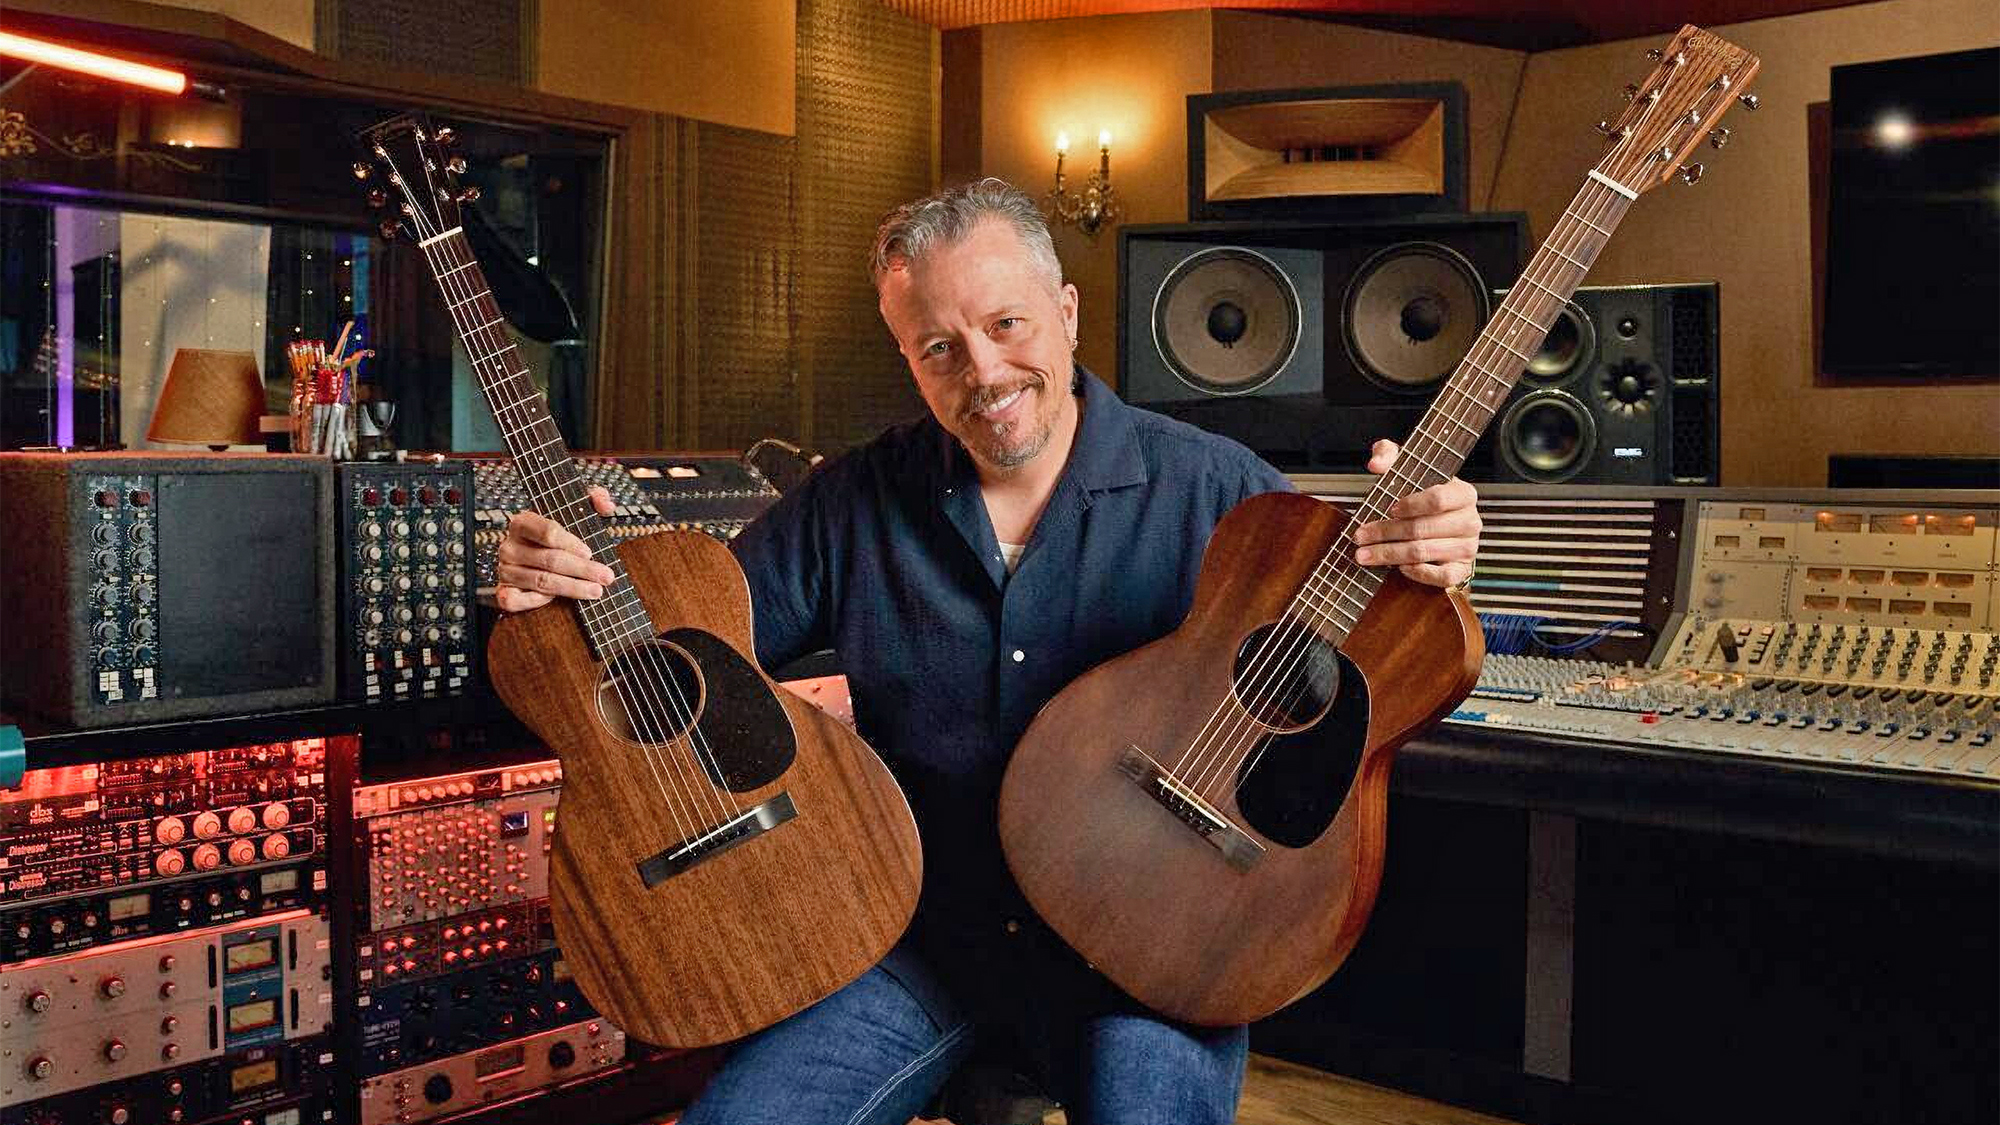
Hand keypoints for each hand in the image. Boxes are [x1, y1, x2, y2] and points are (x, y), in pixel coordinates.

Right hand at [493, 485, 617, 611]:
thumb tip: (607, 505)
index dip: (571, 543)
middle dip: (582, 569)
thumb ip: (594, 499)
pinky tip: (557, 601)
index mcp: (523, 522)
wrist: (532, 556)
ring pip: (541, 581)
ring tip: (596, 591)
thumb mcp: (576, 510)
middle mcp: (510, 546)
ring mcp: (505, 570)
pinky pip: (516, 600)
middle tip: (606, 576)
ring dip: (571, 588)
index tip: (589, 552)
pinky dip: (536, 602)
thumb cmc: (557, 535)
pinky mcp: (504, 591)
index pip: (548, 532)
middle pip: (549, 559)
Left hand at [1351, 439, 1480, 588]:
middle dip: (1386, 532)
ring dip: (1390, 554)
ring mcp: (1468, 547)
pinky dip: (1418, 573)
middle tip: (1360, 536)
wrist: (1437, 523)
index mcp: (1463, 493)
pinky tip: (1398, 567)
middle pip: (1423, 528)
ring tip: (1364, 554)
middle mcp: (1470, 521)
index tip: (1388, 508)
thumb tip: (1376, 463)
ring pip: (1425, 552)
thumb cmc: (1420, 495)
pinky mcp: (1461, 570)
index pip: (1439, 499)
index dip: (1411, 504)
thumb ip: (1389, 454)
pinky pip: (1442, 577)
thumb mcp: (1406, 468)